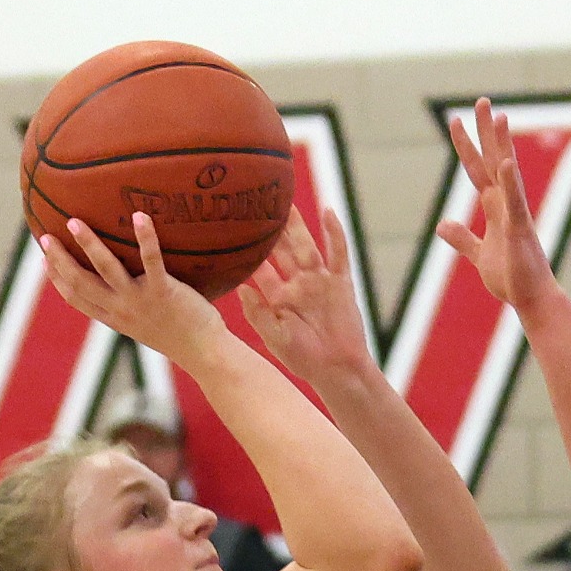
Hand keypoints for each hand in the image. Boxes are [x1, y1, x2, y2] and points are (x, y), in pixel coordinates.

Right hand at [39, 212, 227, 373]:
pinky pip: (152, 260)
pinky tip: (139, 216)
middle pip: (81, 283)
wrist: (206, 353)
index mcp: (116, 318)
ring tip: (73, 221)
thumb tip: (126, 282)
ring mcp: (141, 301)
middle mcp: (122, 310)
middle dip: (60, 259)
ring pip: (106, 269)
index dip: (57, 279)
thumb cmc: (180, 334)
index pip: (77, 299)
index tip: (43, 260)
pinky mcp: (164, 293)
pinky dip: (145, 238)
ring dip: (88, 244)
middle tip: (44, 236)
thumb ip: (131, 304)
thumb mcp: (147, 322)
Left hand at [239, 207, 375, 388]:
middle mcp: (298, 283)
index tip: (230, 225)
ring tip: (285, 199)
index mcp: (278, 296)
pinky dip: (334, 233)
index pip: (259, 266)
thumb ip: (258, 313)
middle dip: (270, 226)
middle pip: (281, 248)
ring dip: (297, 224)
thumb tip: (241, 286)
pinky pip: (338, 253)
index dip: (246, 248)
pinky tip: (328, 211)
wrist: (338, 370)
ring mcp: (320, 281)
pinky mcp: (341, 283)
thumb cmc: (305, 359)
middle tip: (254, 199)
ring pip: (306, 245)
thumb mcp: (275, 338)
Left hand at [438, 100, 558, 321]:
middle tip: (481, 101)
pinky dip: (509, 183)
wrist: (531, 299)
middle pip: (492, 160)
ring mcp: (515, 214)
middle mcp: (506, 204)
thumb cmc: (511, 278)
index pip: (477, 170)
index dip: (465, 146)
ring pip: (506, 173)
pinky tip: (504, 164)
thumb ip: (462, 238)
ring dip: (502, 146)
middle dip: (486, 131)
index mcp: (495, 207)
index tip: (455, 121)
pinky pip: (514, 202)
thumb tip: (442, 224)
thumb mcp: (478, 255)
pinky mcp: (520, 230)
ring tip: (498, 118)